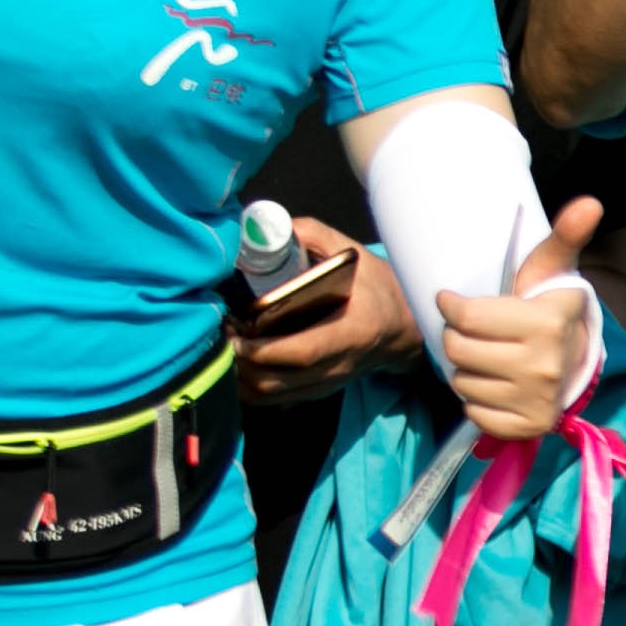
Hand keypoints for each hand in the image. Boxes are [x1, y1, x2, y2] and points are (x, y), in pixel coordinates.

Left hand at [237, 215, 421, 401]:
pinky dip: (248, 386)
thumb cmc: (377, 289)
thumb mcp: (355, 256)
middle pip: (277, 381)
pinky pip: (274, 400)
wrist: (403, 329)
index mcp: (351, 331)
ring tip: (226, 346)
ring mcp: (326, 383)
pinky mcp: (317, 391)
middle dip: (239, 362)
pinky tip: (238, 362)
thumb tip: (270, 225)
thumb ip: (314, 236)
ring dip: (238, 376)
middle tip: (223, 332)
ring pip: (270, 395)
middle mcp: (338, 365)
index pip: (302, 352)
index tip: (236, 328)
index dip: (263, 348)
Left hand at [436, 198, 609, 442]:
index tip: (452, 300)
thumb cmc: (548, 307)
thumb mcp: (552, 270)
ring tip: (486, 356)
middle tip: (471, 331)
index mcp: (547, 322)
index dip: (450, 305)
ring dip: (465, 368)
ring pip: (461, 382)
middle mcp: (545, 365)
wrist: (576, 360)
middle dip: (455, 337)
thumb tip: (590, 202)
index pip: (466, 317)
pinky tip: (494, 383)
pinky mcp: (527, 427)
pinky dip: (476, 399)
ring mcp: (537, 401)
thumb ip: (564, 236)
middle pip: (457, 350)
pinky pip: (473, 413)